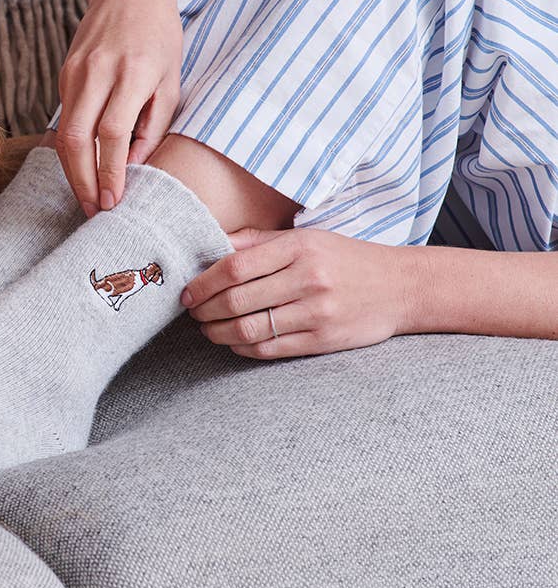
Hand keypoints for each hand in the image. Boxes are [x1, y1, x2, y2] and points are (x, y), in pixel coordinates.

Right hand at [55, 0, 181, 216]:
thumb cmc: (159, 36)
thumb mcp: (171, 81)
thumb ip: (153, 126)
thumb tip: (134, 167)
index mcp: (132, 73)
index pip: (112, 134)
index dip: (110, 173)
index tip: (113, 201)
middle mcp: (97, 72)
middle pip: (77, 140)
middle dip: (82, 182)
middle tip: (93, 210)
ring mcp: (75, 72)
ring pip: (64, 133)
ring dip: (73, 171)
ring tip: (87, 197)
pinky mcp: (64, 74)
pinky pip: (65, 119)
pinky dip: (72, 149)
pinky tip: (83, 168)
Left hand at [181, 227, 418, 358]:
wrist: (401, 287)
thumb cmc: (345, 258)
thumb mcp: (306, 238)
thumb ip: (258, 241)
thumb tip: (212, 243)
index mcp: (298, 248)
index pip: (234, 267)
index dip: (203, 283)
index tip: (187, 292)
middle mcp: (307, 279)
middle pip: (237, 300)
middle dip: (204, 310)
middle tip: (191, 313)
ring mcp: (316, 312)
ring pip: (249, 329)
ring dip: (217, 332)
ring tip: (206, 328)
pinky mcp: (323, 340)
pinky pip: (270, 349)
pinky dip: (242, 348)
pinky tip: (232, 341)